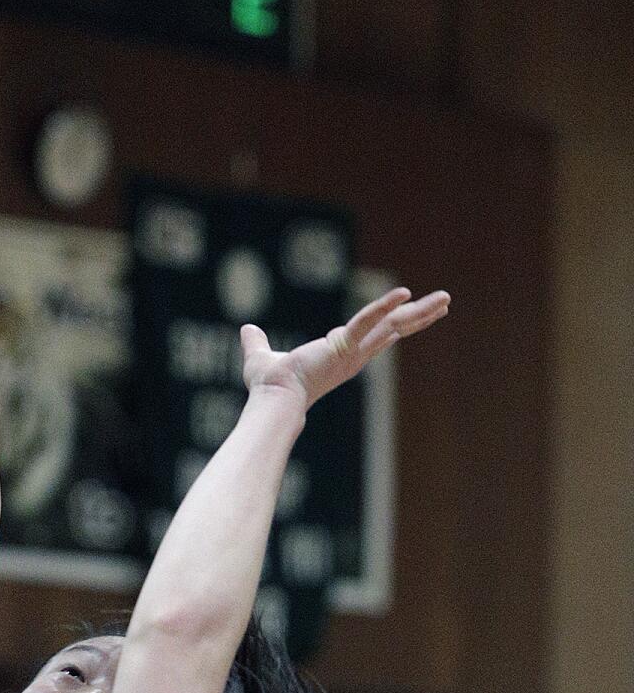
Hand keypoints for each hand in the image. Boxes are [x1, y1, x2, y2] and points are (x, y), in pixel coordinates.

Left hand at [241, 286, 450, 414]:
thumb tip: (246, 331)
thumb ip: (256, 342)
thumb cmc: (268, 386)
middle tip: (444, 303)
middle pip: (394, 331)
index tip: (410, 312)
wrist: (272, 399)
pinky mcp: (346, 346)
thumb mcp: (261, 356)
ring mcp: (354, 352)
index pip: (373, 336)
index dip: (392, 324)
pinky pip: (369, 321)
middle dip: (419, 316)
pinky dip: (385, 306)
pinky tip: (405, 293)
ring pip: (394, 326)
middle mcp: (354, 355)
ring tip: (446, 298)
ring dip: (420, 311)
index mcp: (340, 355)